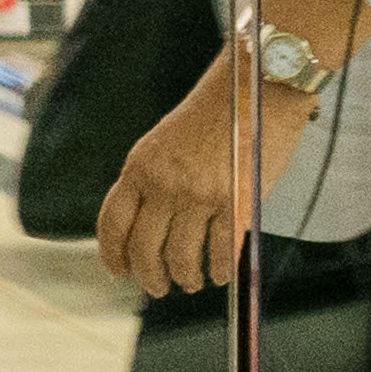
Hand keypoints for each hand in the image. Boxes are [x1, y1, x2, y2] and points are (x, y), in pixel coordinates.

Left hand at [95, 54, 271, 298]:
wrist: (258, 83)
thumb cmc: (217, 111)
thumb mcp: (167, 140)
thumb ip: (156, 178)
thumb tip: (153, 224)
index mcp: (140, 165)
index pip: (113, 222)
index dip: (113, 254)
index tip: (119, 272)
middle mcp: (163, 183)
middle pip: (144, 248)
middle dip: (150, 277)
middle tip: (159, 288)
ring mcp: (198, 194)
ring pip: (180, 256)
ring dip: (185, 278)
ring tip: (192, 282)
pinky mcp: (235, 201)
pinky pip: (221, 250)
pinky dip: (219, 270)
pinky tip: (221, 274)